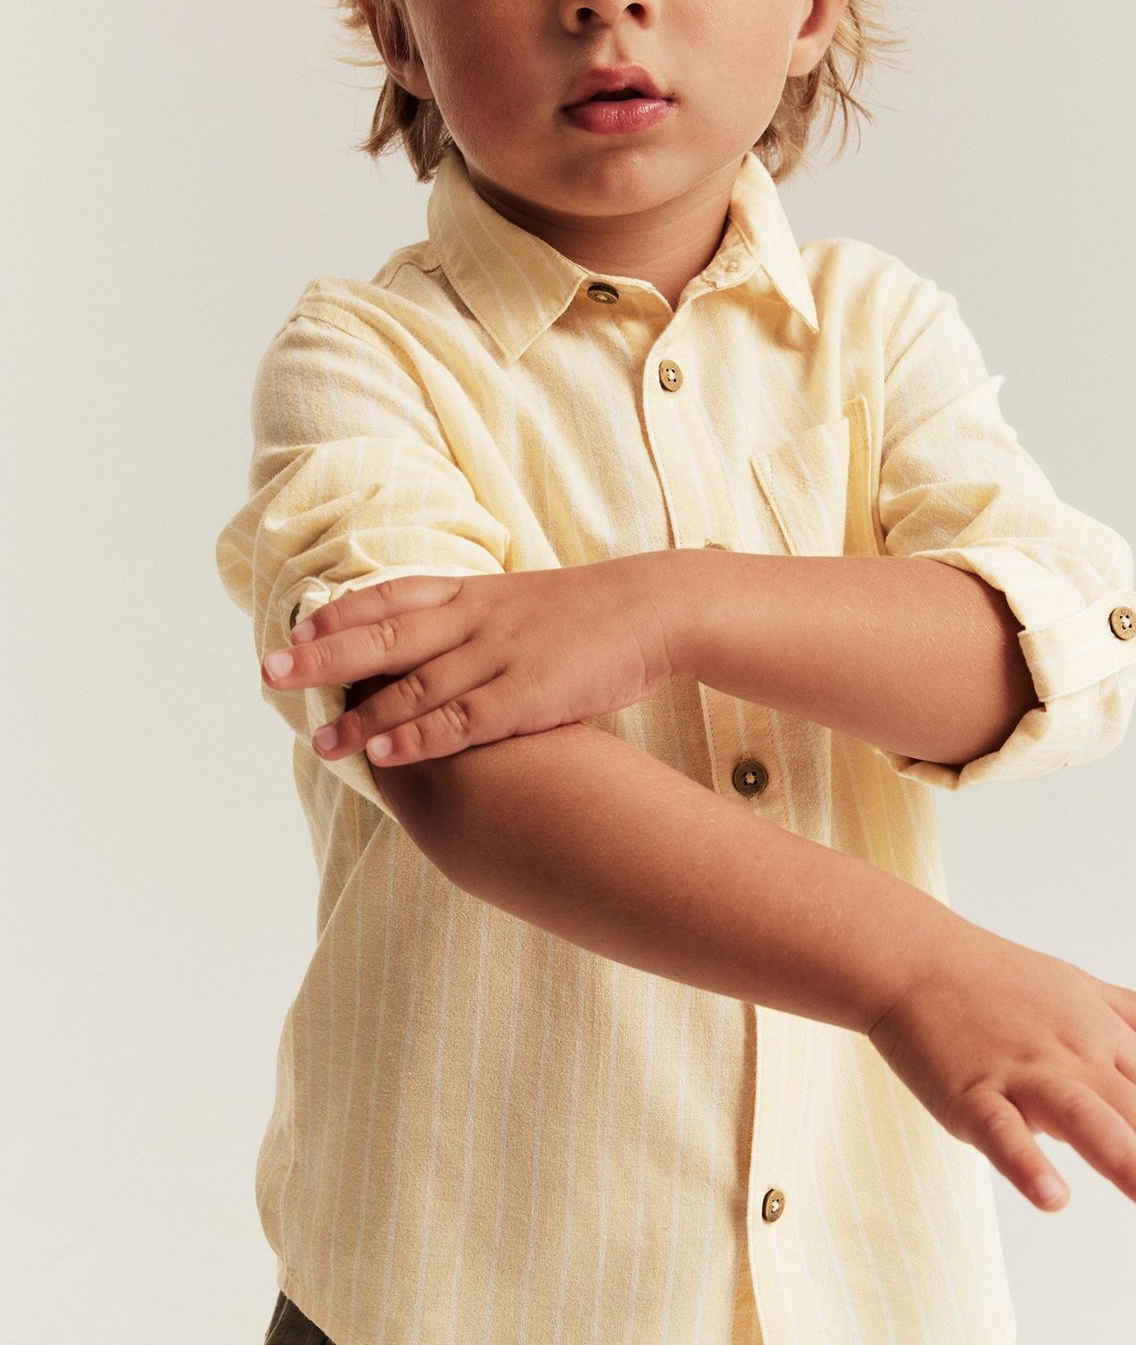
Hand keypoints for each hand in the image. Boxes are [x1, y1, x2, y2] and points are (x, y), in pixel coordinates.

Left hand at [261, 556, 677, 764]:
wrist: (655, 607)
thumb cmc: (587, 614)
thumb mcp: (519, 602)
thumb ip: (471, 620)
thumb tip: (427, 643)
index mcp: (472, 591)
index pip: (389, 596)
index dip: (338, 614)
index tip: (293, 627)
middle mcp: (475, 618)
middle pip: (385, 635)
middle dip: (324, 656)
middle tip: (272, 672)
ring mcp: (501, 654)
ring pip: (416, 684)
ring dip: (362, 713)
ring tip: (318, 740)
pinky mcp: (530, 693)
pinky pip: (464, 719)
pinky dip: (420, 736)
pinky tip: (385, 752)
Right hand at [864, 918, 1135, 1258]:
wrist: (912, 958)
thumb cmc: (996, 978)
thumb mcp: (1084, 990)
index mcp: (1102, 1035)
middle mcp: (1071, 1053)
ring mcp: (1020, 1071)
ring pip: (1084, 1116)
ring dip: (1128, 1161)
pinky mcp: (968, 1090)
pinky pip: (1001, 1129)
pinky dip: (1027, 1161)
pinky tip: (1053, 1197)